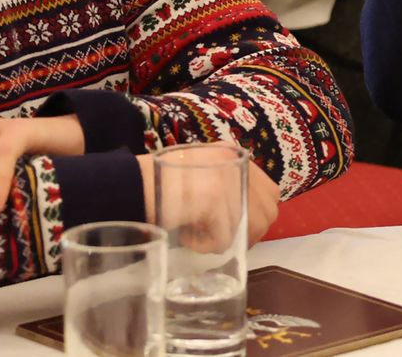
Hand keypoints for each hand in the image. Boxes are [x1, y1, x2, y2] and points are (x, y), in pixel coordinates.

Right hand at [139, 153, 280, 247]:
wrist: (130, 184)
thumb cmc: (161, 184)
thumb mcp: (201, 174)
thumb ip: (226, 184)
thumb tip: (249, 219)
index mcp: (235, 155)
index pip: (271, 193)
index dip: (257, 216)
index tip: (236, 228)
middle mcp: (236, 162)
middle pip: (267, 214)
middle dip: (247, 234)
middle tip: (219, 238)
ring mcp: (227, 180)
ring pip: (249, 229)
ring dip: (224, 240)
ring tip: (197, 236)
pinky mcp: (214, 199)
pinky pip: (224, 239)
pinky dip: (205, 246)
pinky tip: (186, 236)